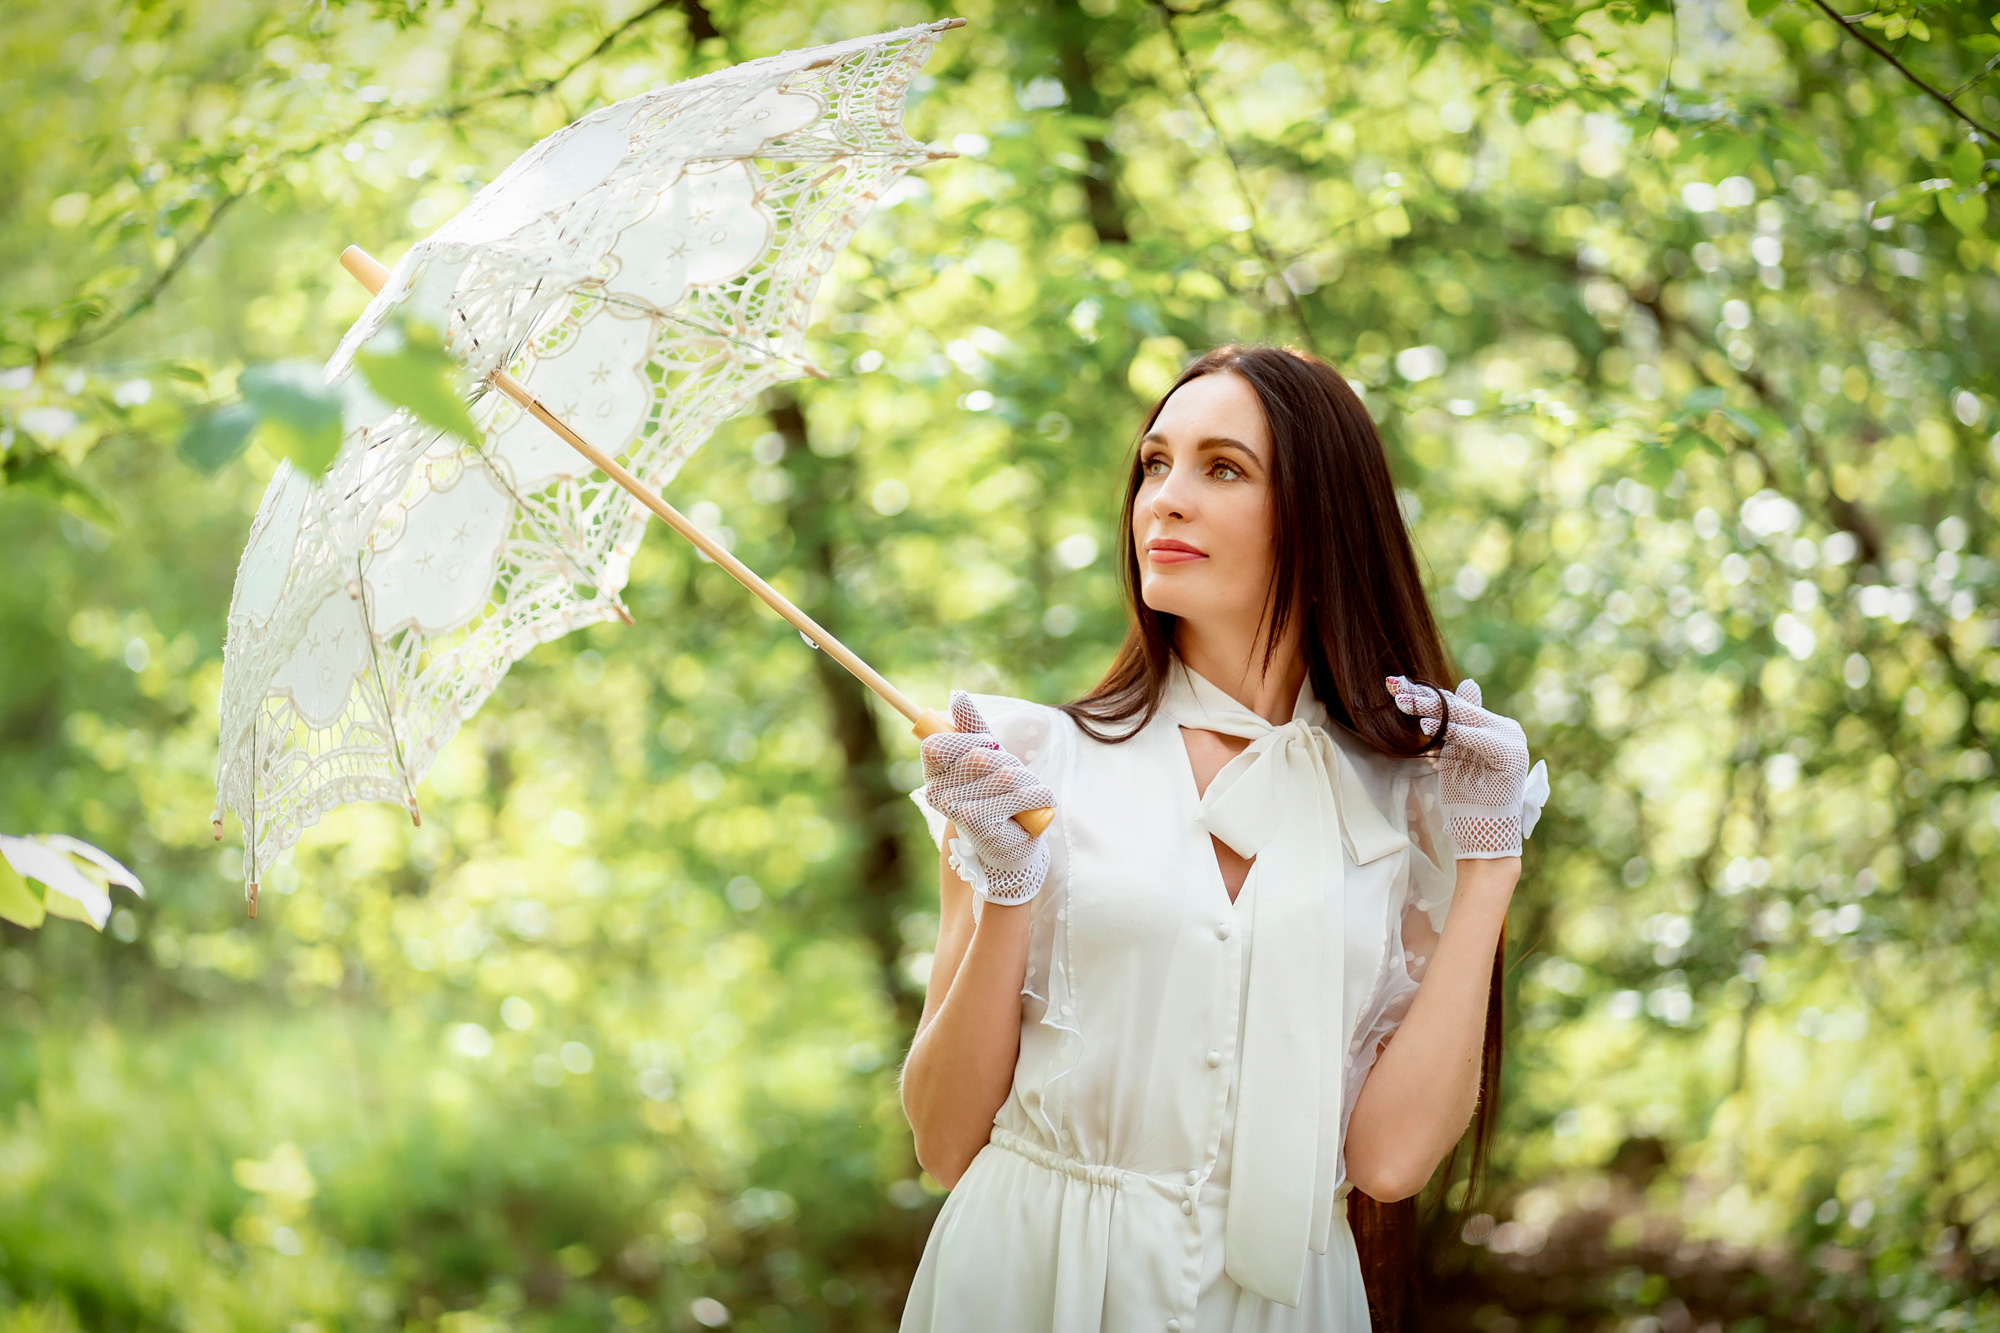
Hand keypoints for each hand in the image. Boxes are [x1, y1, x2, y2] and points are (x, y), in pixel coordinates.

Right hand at [921, 691, 1056, 904]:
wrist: (1010, 846)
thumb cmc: (997, 796)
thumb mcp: (987, 756)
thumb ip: (972, 727)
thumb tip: (958, 696)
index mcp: (934, 773)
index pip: (941, 743)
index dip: (972, 741)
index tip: (988, 749)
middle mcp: (937, 792)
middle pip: (981, 755)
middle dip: (1008, 762)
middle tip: (1014, 778)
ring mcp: (956, 809)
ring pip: (1005, 774)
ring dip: (1026, 781)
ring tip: (1025, 795)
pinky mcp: (979, 823)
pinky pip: (1018, 794)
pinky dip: (1036, 796)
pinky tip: (1035, 806)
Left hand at [1385, 676, 1547, 859]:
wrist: (1483, 835)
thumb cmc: (1466, 798)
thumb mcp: (1454, 755)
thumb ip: (1456, 723)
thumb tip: (1467, 682)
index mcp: (1496, 727)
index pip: (1456, 704)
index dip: (1425, 694)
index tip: (1395, 684)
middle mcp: (1508, 729)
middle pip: (1459, 708)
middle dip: (1423, 698)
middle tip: (1393, 688)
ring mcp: (1512, 741)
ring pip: (1465, 718)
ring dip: (1431, 709)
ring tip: (1403, 703)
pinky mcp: (1511, 756)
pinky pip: (1477, 738)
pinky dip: (1453, 732)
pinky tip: (1428, 727)